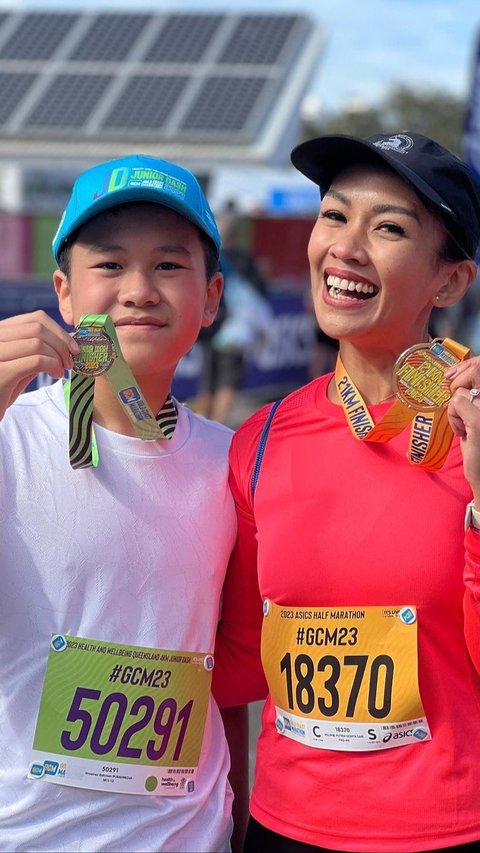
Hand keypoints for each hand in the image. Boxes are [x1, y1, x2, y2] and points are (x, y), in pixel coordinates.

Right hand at [0, 310, 79, 421]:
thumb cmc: (2, 389)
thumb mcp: (20, 364)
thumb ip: (36, 351)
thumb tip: (66, 343)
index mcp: (1, 332)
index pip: (36, 318)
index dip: (59, 331)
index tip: (72, 347)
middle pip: (38, 328)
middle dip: (61, 344)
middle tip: (70, 362)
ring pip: (38, 343)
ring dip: (58, 357)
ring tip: (61, 371)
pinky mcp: (1, 372)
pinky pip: (36, 361)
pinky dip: (52, 366)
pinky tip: (55, 375)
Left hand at [446, 357, 479, 497]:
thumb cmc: (478, 444)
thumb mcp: (474, 416)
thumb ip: (470, 396)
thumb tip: (452, 373)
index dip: (468, 365)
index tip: (452, 374)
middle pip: (475, 370)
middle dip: (458, 385)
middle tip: (458, 408)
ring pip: (460, 392)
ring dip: (455, 411)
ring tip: (464, 427)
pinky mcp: (479, 419)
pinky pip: (456, 403)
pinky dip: (453, 418)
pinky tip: (463, 432)